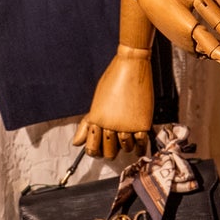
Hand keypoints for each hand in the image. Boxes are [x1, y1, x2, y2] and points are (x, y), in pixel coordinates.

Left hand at [73, 45, 152, 159]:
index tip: (98, 151)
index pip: (92, 147)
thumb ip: (87, 123)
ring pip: (125, 148)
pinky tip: (137, 147)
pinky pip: (140, 143)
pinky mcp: (142, 123)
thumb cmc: (113, 79)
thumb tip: (77, 142)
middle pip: (109, 152)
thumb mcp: (96, 102)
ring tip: (126, 142)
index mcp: (96, 120)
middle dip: (110, 152)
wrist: (131, 66)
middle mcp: (110, 125)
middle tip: (113, 148)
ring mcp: (126, 125)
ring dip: (125, 147)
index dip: (94, 152)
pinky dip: (139, 148)